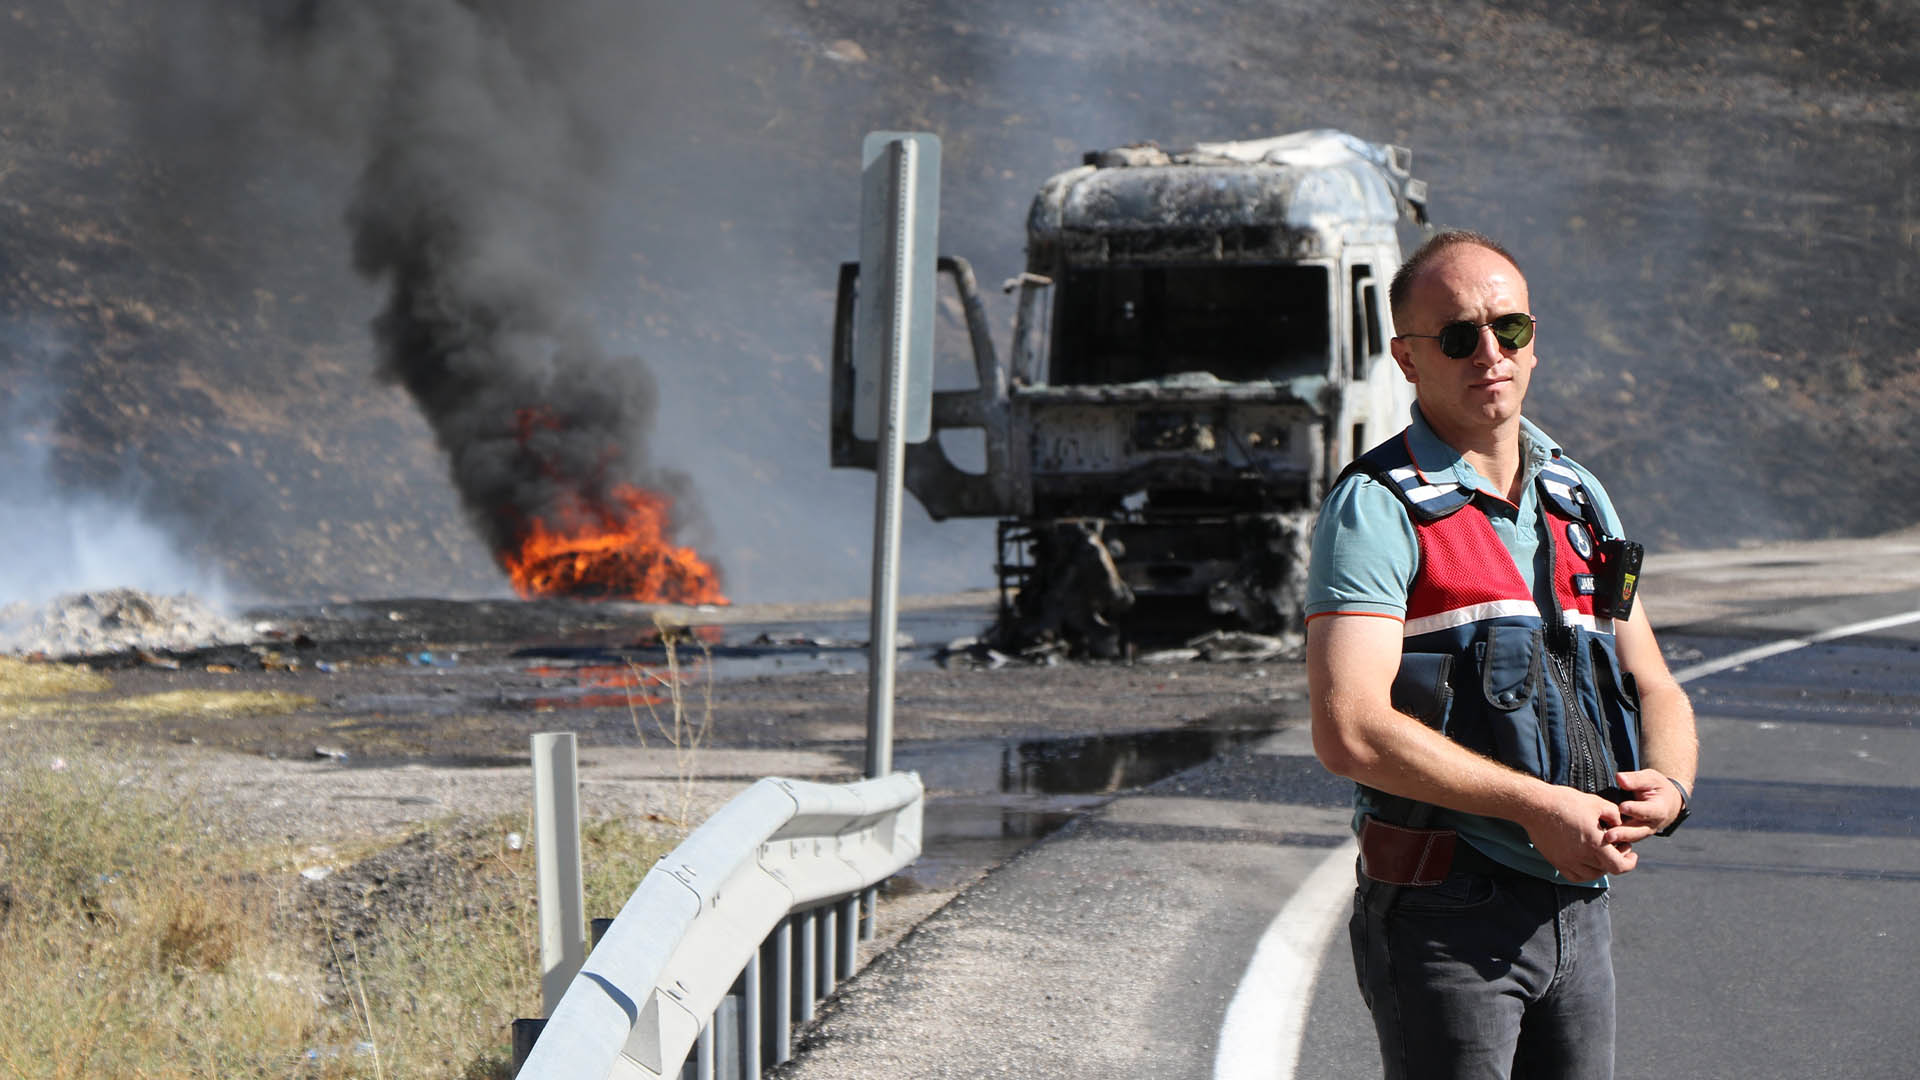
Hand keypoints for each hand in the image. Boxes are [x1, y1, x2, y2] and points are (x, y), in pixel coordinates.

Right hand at [1522, 785, 1640, 882]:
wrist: (1535, 806)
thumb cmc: (1565, 802)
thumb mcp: (1595, 802)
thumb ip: (1614, 815)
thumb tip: (1621, 824)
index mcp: (1594, 843)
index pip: (1619, 866)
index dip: (1629, 863)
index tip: (1631, 853)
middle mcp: (1581, 856)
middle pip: (1607, 869)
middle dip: (1616, 857)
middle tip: (1616, 845)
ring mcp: (1567, 861)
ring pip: (1592, 874)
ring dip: (1601, 866)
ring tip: (1601, 852)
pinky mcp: (1557, 862)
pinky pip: (1576, 876)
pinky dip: (1585, 872)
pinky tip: (1586, 860)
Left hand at [1611, 768, 1684, 834]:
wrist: (1668, 802)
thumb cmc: (1657, 787)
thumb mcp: (1650, 779)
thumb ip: (1636, 779)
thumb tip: (1620, 778)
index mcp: (1659, 808)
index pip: (1647, 810)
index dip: (1635, 809)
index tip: (1622, 807)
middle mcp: (1653, 823)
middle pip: (1639, 830)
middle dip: (1624, 833)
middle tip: (1610, 835)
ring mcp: (1645, 831)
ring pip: (1632, 837)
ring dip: (1619, 839)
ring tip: (1606, 840)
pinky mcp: (1637, 834)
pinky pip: (1628, 839)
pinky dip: (1618, 841)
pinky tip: (1605, 842)